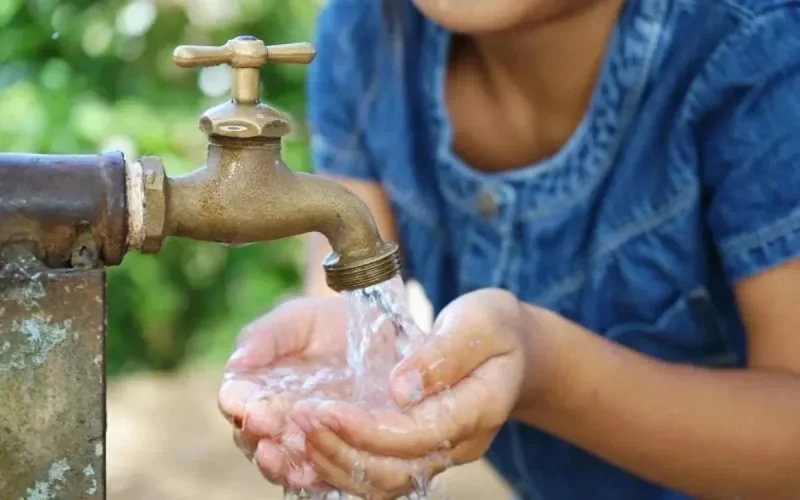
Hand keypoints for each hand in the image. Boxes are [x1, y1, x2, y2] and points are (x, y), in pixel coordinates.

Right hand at [218, 296, 353, 491]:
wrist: (373, 333)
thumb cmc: (325, 323)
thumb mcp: (297, 319)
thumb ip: (265, 336)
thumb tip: (237, 362)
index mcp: (253, 384)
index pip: (235, 399)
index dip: (240, 405)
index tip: (252, 406)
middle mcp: (270, 416)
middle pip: (251, 435)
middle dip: (257, 435)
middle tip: (269, 429)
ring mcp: (298, 437)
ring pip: (278, 460)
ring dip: (278, 463)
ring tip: (283, 456)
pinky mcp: (329, 451)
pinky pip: (313, 473)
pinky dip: (309, 476)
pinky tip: (311, 474)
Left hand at [288, 289, 535, 498]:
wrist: (511, 349)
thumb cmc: (495, 328)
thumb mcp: (479, 323)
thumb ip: (444, 354)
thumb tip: (400, 388)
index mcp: (478, 410)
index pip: (417, 434)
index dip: (368, 429)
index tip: (324, 409)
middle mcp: (457, 444)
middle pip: (393, 471)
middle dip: (340, 449)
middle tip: (298, 419)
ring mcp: (438, 453)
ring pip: (380, 483)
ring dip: (332, 462)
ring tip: (294, 432)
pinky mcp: (417, 452)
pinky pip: (375, 474)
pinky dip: (338, 464)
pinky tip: (307, 443)